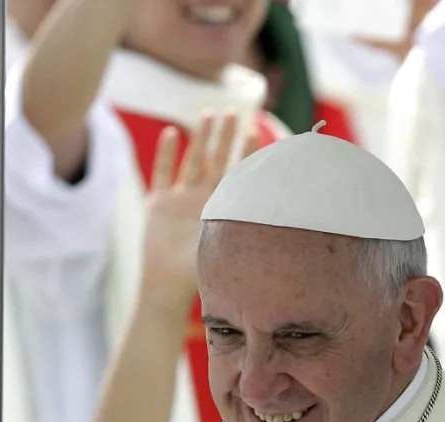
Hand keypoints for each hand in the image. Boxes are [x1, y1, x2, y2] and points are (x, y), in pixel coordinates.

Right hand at [141, 110, 254, 290]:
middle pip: (216, 160)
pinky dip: (167, 153)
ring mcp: (180, 200)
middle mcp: (203, 200)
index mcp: (222, 210)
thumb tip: (286, 223)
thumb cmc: (199, 273)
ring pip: (192, 161)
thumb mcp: (227, 246)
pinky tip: (174, 133)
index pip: (238, 174)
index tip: (256, 131)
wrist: (168, 286)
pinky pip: (163, 173)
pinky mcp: (158, 204)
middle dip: (224, 137)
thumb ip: (246, 230)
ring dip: (200, 138)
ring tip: (209, 114)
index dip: (246, 153)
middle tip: (233, 113)